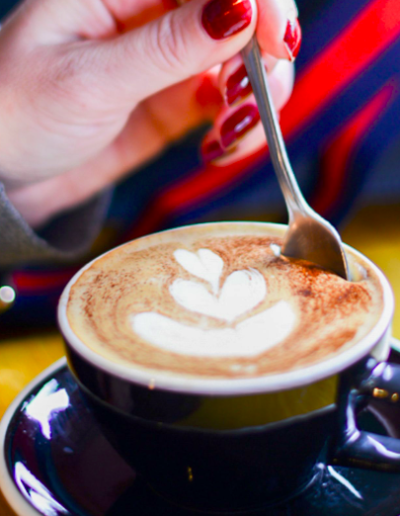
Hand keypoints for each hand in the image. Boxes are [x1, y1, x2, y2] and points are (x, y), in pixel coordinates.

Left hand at [0, 0, 298, 226]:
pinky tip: (218, 150)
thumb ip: (166, 47)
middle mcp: (153, 14)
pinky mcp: (177, 101)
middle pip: (244, 14)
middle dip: (263, 57)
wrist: (8, 173)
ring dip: (256, 101)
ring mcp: (170, 60)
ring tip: (227, 137)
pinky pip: (228, 106)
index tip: (276, 44)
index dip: (260, 0)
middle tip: (249, 102)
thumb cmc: (21, 113)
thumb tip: (242, 10)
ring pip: (246, 63)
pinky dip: (239, 130)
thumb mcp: (90, 79)